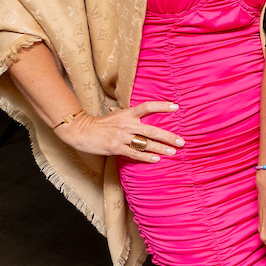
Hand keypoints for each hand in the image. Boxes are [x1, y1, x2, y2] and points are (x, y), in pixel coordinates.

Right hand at [55, 101, 182, 161]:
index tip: (176, 107)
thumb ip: (131, 115)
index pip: (147, 107)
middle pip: (152, 130)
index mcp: (128, 113)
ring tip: (173, 152)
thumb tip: (145, 114)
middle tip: (181, 141)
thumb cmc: (102, 123)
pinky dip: (147, 157)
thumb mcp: (117, 114)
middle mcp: (127, 124)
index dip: (162, 106)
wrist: (83, 131)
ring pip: (146, 144)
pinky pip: (135, 153)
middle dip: (168, 136)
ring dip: (161, 149)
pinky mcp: (116, 148)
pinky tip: (157, 159)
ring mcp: (122, 137)